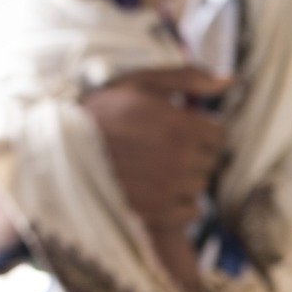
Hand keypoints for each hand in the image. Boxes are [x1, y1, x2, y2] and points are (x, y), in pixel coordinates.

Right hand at [81, 66, 230, 230]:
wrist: (61, 149)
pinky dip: (179, 202)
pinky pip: (191, 212)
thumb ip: (188, 79)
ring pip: (200, 185)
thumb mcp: (142, 83)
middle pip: (211, 160)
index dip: (202, 129)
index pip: (219, 134)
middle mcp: (179, 159)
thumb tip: (230, 80)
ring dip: (186, 177)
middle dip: (194, 152)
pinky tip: (156, 188)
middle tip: (163, 146)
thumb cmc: (102, 111)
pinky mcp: (157, 212)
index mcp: (180, 126)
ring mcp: (169, 188)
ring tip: (155, 165)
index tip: (181, 127)